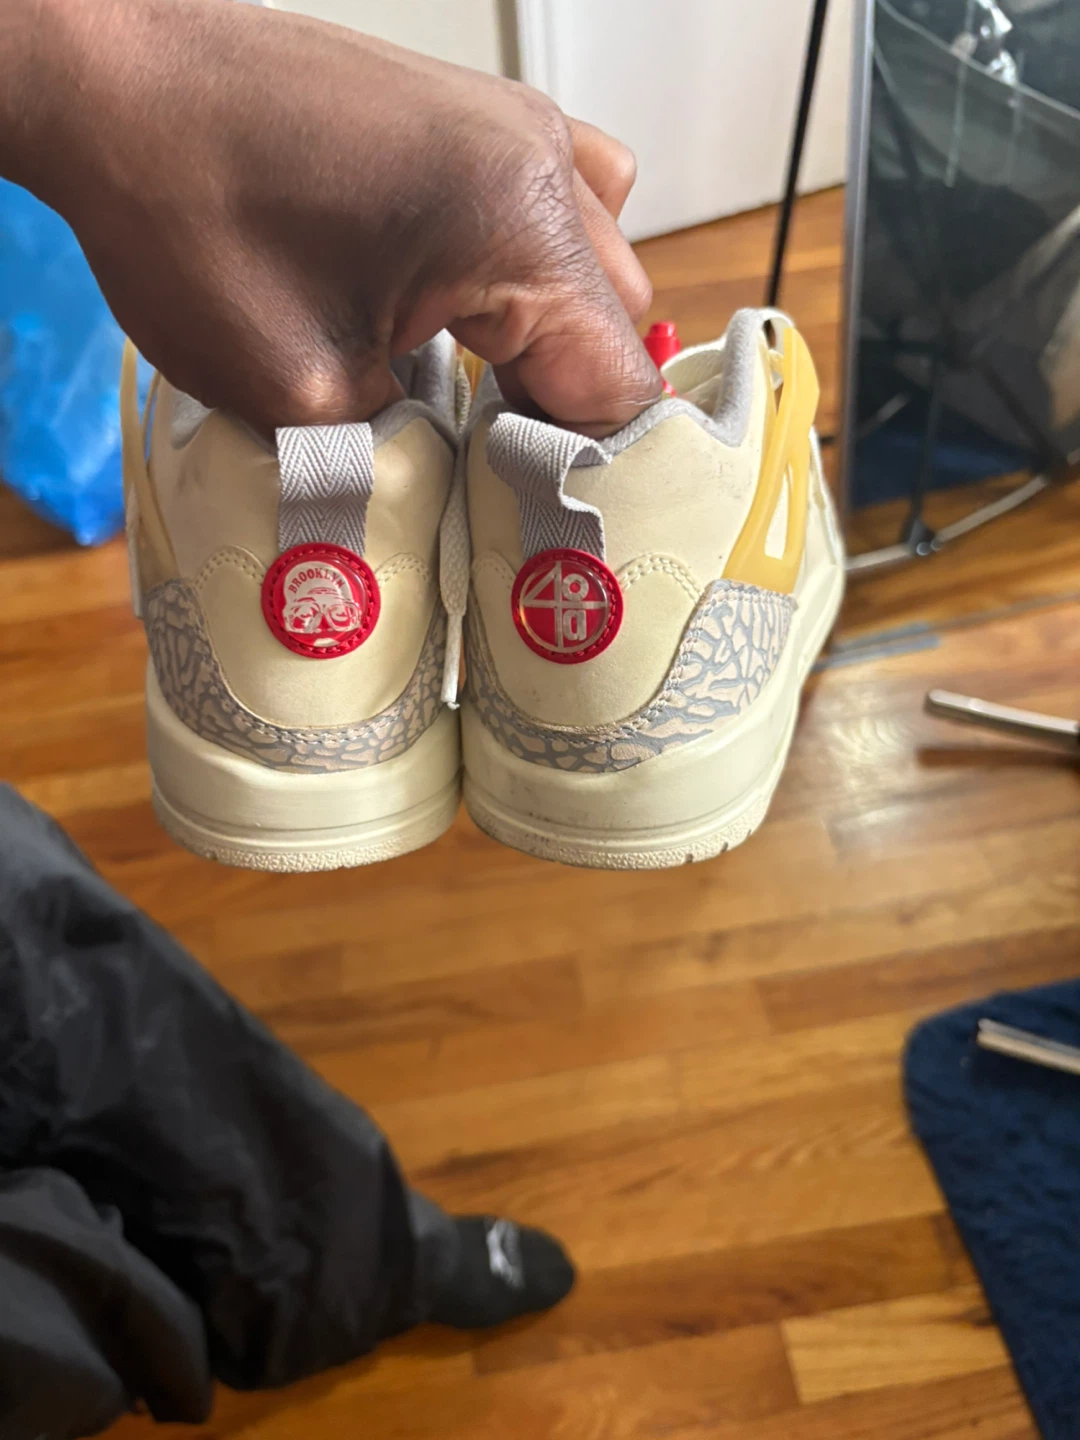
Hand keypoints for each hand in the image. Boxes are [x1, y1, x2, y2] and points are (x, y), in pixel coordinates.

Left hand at [5, 0, 659, 436]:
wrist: (116, 92)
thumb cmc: (190, 223)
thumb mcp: (302, 394)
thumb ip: (412, 453)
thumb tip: (458, 485)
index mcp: (519, 226)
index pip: (618, 385)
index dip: (586, 474)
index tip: (540, 530)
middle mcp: (542, 162)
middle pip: (613, 328)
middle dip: (565, 411)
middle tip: (494, 476)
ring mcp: (512, 128)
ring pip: (590, 269)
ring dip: (552, 341)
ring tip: (482, 395)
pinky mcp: (474, 118)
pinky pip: (555, 205)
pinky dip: (533, 270)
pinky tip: (475, 305)